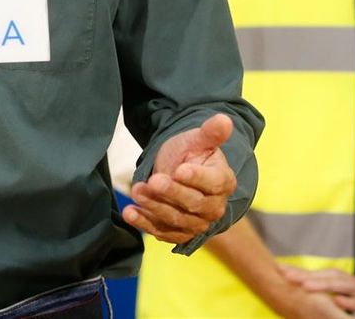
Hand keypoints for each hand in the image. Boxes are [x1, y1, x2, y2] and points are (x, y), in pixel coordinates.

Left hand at [121, 112, 236, 243]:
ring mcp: (197, 223)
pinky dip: (144, 223)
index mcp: (223, 181)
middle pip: (193, 204)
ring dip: (154, 207)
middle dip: (171, 192)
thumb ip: (210, 132)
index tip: (179, 169)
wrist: (176, 171)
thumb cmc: (189, 154)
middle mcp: (214, 207)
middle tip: (153, 180)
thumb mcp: (196, 140)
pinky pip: (161, 231)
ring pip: (176, 220)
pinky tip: (129, 213)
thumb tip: (224, 119)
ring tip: (136, 190)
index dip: (197, 177)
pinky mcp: (178, 234)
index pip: (212, 182)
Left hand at [281, 266, 354, 318]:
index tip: (284, 270)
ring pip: (344, 286)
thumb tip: (332, 304)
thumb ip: (351, 305)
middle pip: (330, 276)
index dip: (306, 274)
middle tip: (283, 272)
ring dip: (323, 284)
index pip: (326, 277)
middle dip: (306, 274)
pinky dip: (352, 301)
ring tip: (304, 285)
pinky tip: (339, 301)